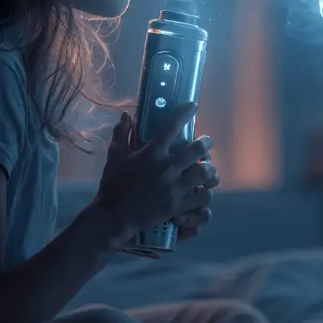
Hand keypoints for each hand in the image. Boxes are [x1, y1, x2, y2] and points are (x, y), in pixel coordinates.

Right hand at [91, 103, 213, 245]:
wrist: (113, 216)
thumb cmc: (113, 184)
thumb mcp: (114, 156)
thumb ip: (121, 133)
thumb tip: (126, 116)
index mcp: (152, 152)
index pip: (172, 126)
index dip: (185, 112)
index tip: (192, 106)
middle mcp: (167, 167)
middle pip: (198, 149)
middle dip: (206, 143)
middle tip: (206, 142)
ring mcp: (174, 187)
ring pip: (205, 173)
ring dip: (209, 169)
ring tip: (208, 169)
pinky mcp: (177, 206)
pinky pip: (202, 198)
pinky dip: (206, 194)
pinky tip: (204, 191)